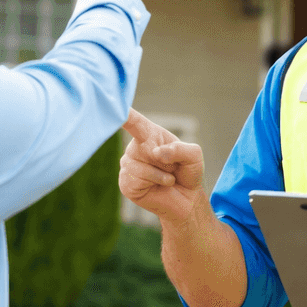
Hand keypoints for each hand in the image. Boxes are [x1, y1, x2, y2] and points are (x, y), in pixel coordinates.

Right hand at [119, 108, 205, 223]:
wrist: (186, 200)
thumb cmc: (187, 173)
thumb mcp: (193, 156)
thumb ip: (181, 149)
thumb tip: (156, 152)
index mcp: (148, 134)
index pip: (133, 121)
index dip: (123, 113)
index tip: (113, 106)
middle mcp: (134, 147)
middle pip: (143, 145)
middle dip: (165, 159)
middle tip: (173, 167)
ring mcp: (128, 165)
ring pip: (142, 165)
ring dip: (162, 173)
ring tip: (166, 178)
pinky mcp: (125, 182)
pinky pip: (138, 178)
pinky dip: (155, 182)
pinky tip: (158, 186)